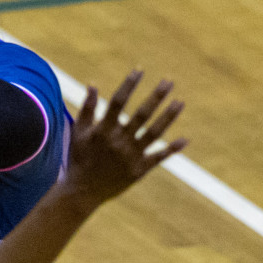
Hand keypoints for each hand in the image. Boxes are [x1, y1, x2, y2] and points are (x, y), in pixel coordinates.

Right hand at [60, 71, 187, 206]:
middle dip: (155, 97)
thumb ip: (86, 108)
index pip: (117, 102)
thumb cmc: (78, 158)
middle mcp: (118, 142)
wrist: (82, 191)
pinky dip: (171, 150)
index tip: (139, 70)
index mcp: (102, 131)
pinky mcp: (138, 171)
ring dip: (168, 117)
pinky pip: (158, 158)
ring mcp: (130, 157)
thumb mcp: (78, 132)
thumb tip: (92, 84)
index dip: (128, 85)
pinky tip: (185, 139)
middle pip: (140, 115)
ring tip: (180, 102)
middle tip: (169, 81)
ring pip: (153, 133)